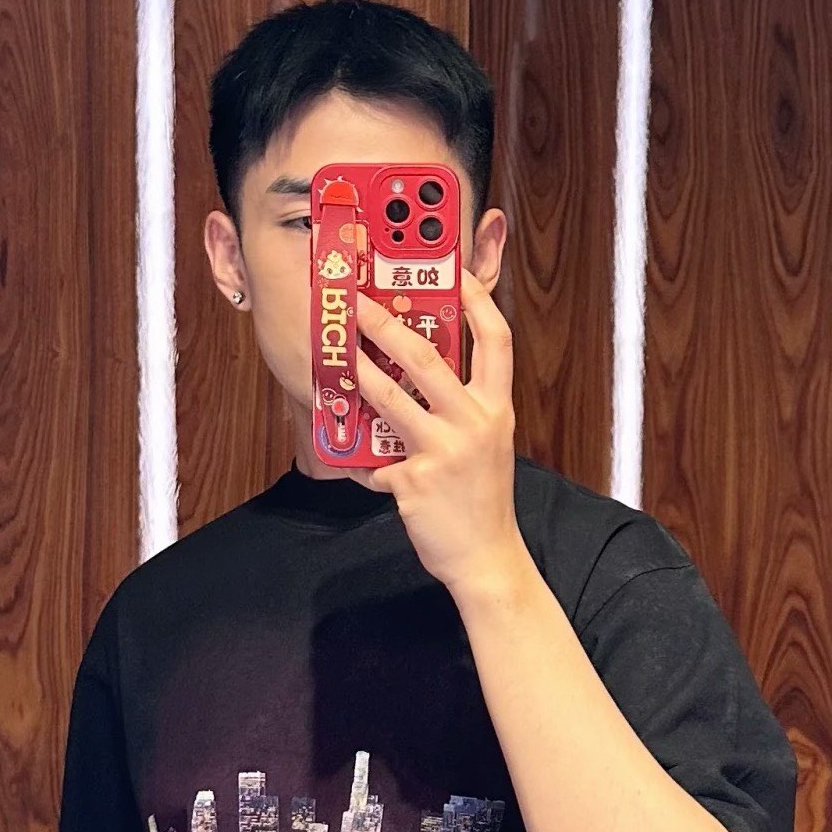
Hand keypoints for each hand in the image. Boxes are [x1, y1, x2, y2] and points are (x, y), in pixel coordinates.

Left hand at [348, 270, 527, 599]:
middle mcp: (474, 423)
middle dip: (386, 325)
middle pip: (428, 358)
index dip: (476, 302)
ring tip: (335, 355)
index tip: (454, 274)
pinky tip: (350, 455)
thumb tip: (414, 376)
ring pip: (390, 398)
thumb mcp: (487, 444)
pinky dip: (361, 457)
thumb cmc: (482, 499)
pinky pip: (376, 458)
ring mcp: (444, 451)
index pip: (495, 340)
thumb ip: (461, 409)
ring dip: (357, 372)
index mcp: (496, 409)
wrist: (486, 557)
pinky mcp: (414, 480)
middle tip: (359, 304)